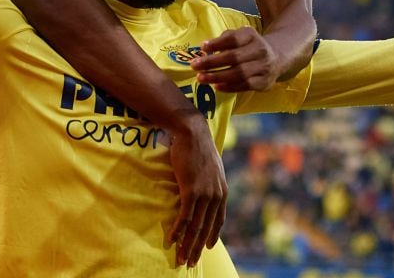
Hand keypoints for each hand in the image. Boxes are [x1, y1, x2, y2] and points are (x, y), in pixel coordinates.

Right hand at [166, 120, 225, 266]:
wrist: (192, 132)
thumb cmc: (198, 147)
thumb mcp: (211, 168)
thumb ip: (210, 182)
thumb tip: (205, 189)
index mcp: (222, 191)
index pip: (219, 220)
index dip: (212, 236)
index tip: (207, 248)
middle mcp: (216, 195)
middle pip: (206, 228)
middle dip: (197, 248)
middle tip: (189, 262)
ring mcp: (204, 194)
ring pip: (195, 226)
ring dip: (186, 245)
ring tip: (180, 258)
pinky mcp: (191, 190)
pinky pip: (184, 216)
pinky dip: (178, 230)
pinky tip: (171, 240)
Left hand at [191, 27, 280, 91]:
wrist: (277, 57)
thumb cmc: (250, 46)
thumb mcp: (241, 36)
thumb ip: (225, 39)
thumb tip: (206, 48)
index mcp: (251, 36)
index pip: (233, 38)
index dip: (217, 43)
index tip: (203, 47)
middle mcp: (260, 50)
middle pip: (234, 57)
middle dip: (212, 62)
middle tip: (195, 66)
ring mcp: (263, 67)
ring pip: (239, 73)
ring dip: (218, 76)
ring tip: (201, 78)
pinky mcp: (264, 82)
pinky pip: (245, 86)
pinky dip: (230, 87)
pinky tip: (217, 86)